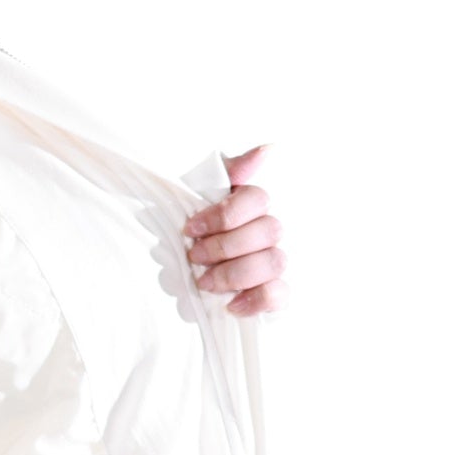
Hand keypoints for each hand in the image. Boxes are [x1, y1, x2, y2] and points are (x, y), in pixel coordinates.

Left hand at [183, 147, 285, 316]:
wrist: (175, 274)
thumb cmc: (191, 233)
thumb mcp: (198, 196)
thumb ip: (227, 172)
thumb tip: (267, 150)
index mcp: (253, 207)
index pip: (258, 199)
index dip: (225, 215)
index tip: (190, 228)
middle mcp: (269, 232)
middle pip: (269, 231)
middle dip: (225, 247)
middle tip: (195, 256)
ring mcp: (274, 263)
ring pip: (275, 261)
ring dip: (235, 273)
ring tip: (204, 281)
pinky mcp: (274, 294)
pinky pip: (279, 295)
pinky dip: (256, 300)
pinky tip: (232, 304)